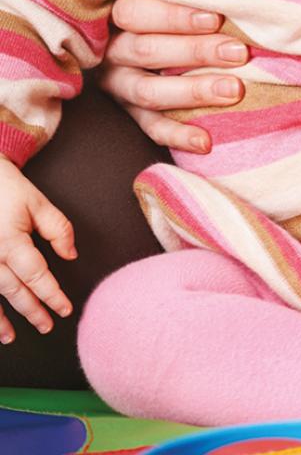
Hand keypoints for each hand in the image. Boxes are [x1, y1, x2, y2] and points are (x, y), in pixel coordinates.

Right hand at [0, 160, 74, 342]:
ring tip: (10, 338)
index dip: (52, 295)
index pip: (37, 275)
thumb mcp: (38, 202)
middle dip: (31, 311)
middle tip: (47, 326)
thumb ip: (59, 229)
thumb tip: (70, 256)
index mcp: (11, 240)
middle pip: (13, 290)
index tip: (65, 309)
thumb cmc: (5, 187)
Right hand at [100, 0, 247, 153]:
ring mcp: (117, 83)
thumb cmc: (167, 4)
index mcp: (115, 15)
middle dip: (196, 52)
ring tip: (233, 90)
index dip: (174, 17)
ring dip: (192, 92)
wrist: (148, 35)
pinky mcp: (128, 111)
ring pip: (148, 91)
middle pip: (147, 51)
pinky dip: (177, 135)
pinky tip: (206, 142)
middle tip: (238, 54)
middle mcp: (111, 50)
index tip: (215, 18)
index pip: (135, 13)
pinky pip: (150, 127)